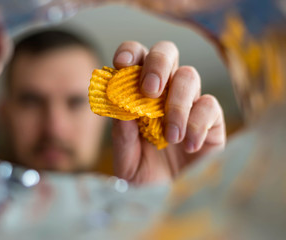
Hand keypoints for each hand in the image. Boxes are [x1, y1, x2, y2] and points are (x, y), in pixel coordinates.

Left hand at [111, 41, 225, 184]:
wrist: (170, 202)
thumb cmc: (145, 178)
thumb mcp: (126, 161)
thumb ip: (122, 135)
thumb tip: (120, 104)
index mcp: (138, 96)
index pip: (135, 59)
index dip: (130, 53)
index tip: (122, 64)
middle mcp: (164, 93)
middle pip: (166, 53)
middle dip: (157, 64)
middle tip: (149, 90)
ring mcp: (189, 104)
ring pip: (189, 75)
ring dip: (176, 102)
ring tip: (170, 136)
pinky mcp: (211, 120)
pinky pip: (209, 105)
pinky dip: (197, 123)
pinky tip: (188, 145)